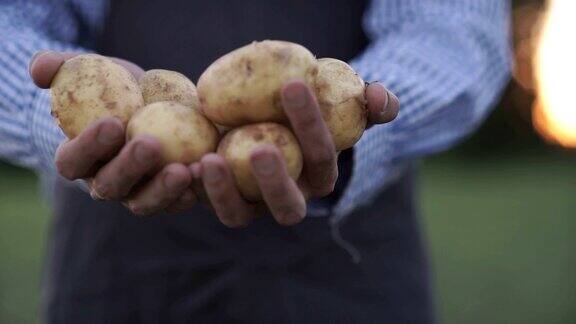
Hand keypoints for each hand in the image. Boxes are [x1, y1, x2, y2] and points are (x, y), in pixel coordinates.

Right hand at [30, 51, 196, 215]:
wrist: (146, 104)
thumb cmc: (109, 87)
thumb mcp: (86, 71)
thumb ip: (60, 67)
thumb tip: (41, 70)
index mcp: (78, 159)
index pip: (73, 160)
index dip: (88, 146)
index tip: (112, 123)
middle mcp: (104, 182)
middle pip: (110, 185)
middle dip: (129, 167)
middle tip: (150, 145)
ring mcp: (136, 193)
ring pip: (144, 202)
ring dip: (163, 189)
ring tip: (184, 169)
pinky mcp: (166, 194)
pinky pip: (175, 201)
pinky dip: (190, 192)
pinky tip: (203, 176)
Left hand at [192, 80, 398, 227]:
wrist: (264, 118)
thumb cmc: (306, 110)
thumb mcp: (341, 100)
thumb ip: (369, 101)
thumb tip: (380, 98)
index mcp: (318, 178)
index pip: (321, 157)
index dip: (312, 125)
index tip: (293, 85)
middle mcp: (285, 199)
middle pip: (286, 207)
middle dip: (275, 182)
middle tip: (259, 149)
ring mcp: (250, 203)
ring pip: (239, 215)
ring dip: (224, 193)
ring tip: (209, 160)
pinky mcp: (217, 197)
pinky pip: (204, 201)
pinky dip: (193, 188)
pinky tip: (184, 164)